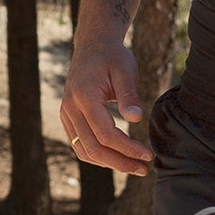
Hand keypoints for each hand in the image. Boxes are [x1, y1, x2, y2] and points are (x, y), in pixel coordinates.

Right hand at [60, 37, 152, 175]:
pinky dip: (99, 155)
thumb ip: (129, 94)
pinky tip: (119, 156)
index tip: (148, 155)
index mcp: (84, 96)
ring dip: (109, 163)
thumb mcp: (125, 70)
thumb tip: (136, 118)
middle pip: (93, 148)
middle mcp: (70, 108)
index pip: (105, 134)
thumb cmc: (113, 56)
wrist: (93, 45)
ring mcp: (66, 115)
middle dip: (120, 163)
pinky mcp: (68, 118)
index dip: (128, 149)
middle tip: (144, 169)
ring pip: (84, 151)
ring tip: (134, 166)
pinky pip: (80, 145)